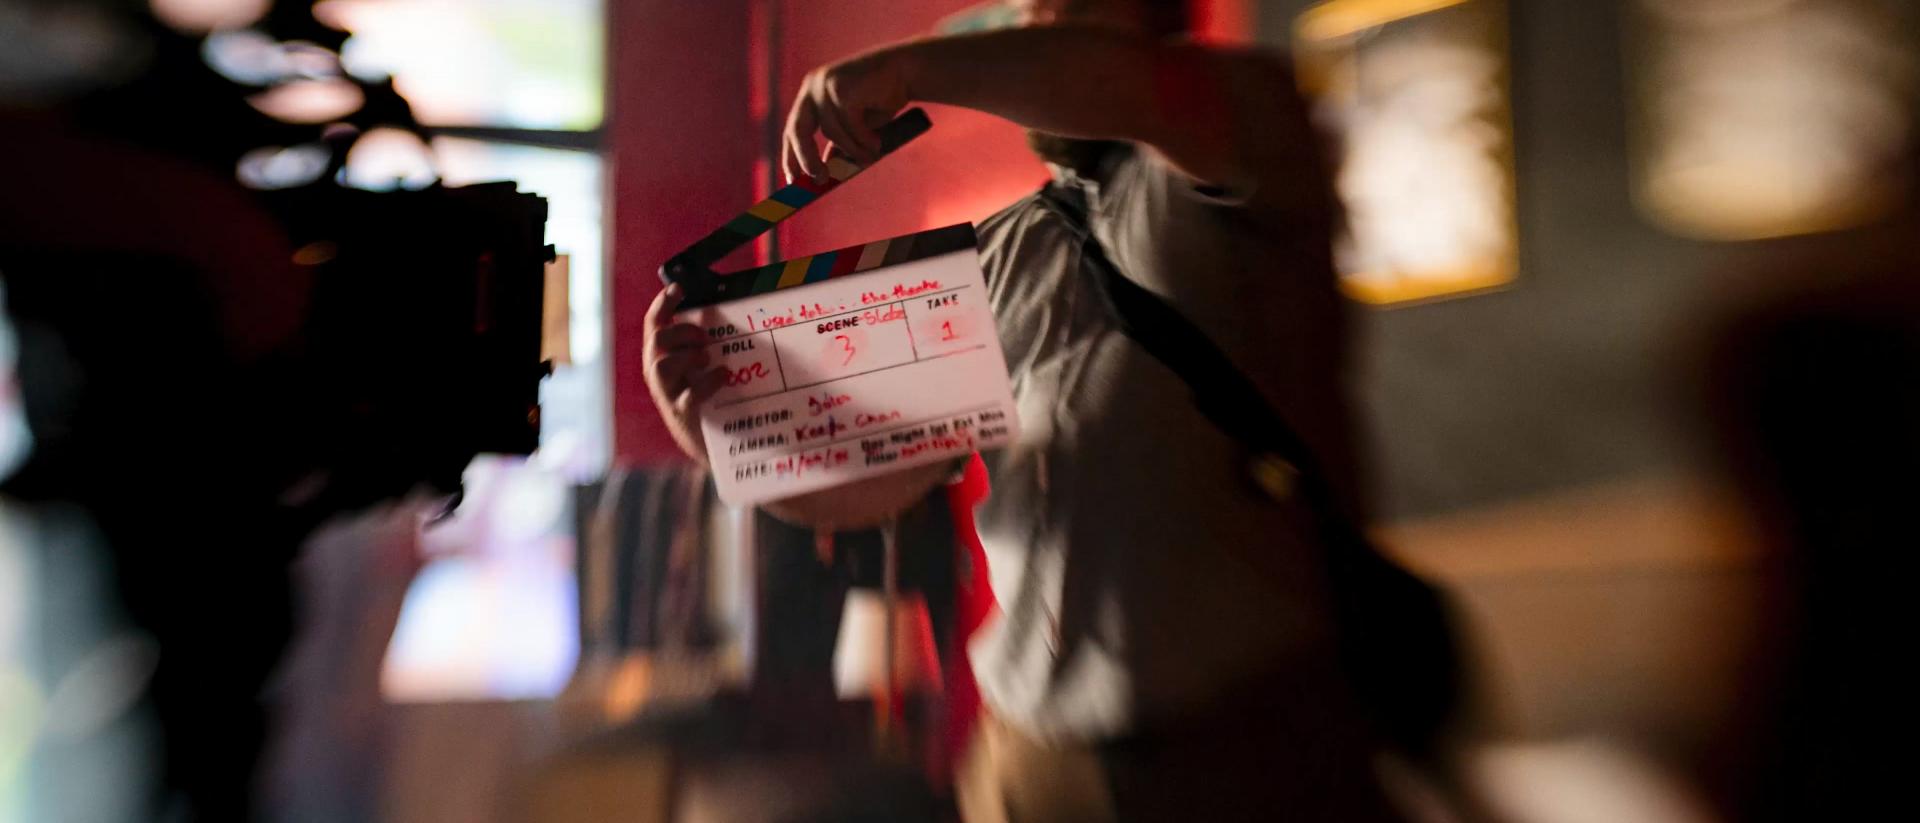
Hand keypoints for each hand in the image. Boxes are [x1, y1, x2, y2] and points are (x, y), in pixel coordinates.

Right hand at [643, 282, 727, 462]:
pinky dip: (708, 381)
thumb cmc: (715, 403)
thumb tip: (724, 317)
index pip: (654, 326)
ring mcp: (668, 397)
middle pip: (656, 341)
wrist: (718, 448)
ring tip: (707, 358)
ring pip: (660, 367)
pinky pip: (688, 395)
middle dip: (681, 331)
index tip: (678, 288)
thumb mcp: (705, 370)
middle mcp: (659, 377)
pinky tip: (724, 375)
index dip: (663, 304)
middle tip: (705, 338)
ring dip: (687, 356)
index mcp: (663, 360)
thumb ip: (706, 347)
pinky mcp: (683, 417)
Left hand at [782, 46, 912, 182]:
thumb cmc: (880, 99)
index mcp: (811, 96)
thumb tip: (825, 173)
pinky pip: (849, 125)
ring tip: (872, 154)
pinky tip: (877, 141)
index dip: (791, 157)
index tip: (792, 181)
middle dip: (806, 158)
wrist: (905, 70)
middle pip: (797, 130)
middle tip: (819, 179)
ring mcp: (825, 85)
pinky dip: (864, 139)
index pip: (792, 130)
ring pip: (832, 132)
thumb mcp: (856, 127)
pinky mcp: (841, 87)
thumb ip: (840, 144)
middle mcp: (812, 88)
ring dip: (853, 150)